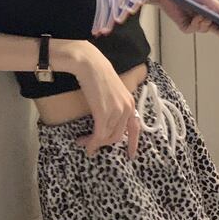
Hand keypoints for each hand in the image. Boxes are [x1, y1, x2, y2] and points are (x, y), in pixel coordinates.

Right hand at [69, 45, 141, 159]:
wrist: (90, 64)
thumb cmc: (98, 74)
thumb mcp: (113, 92)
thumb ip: (115, 106)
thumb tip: (108, 121)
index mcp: (130, 103)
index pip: (135, 128)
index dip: (133, 144)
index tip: (130, 155)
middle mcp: (127, 108)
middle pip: (117, 136)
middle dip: (103, 143)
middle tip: (91, 144)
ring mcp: (116, 111)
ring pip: (106, 137)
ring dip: (94, 143)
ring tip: (83, 142)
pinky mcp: (104, 113)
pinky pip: (99, 134)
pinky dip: (92, 142)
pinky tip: (84, 143)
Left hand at [149, 0, 218, 39]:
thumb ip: (215, 6)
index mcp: (211, 10)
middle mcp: (205, 18)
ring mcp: (195, 23)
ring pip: (207, 29)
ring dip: (207, 22)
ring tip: (203, 15)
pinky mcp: (185, 27)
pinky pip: (195, 29)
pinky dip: (197, 23)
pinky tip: (196, 16)